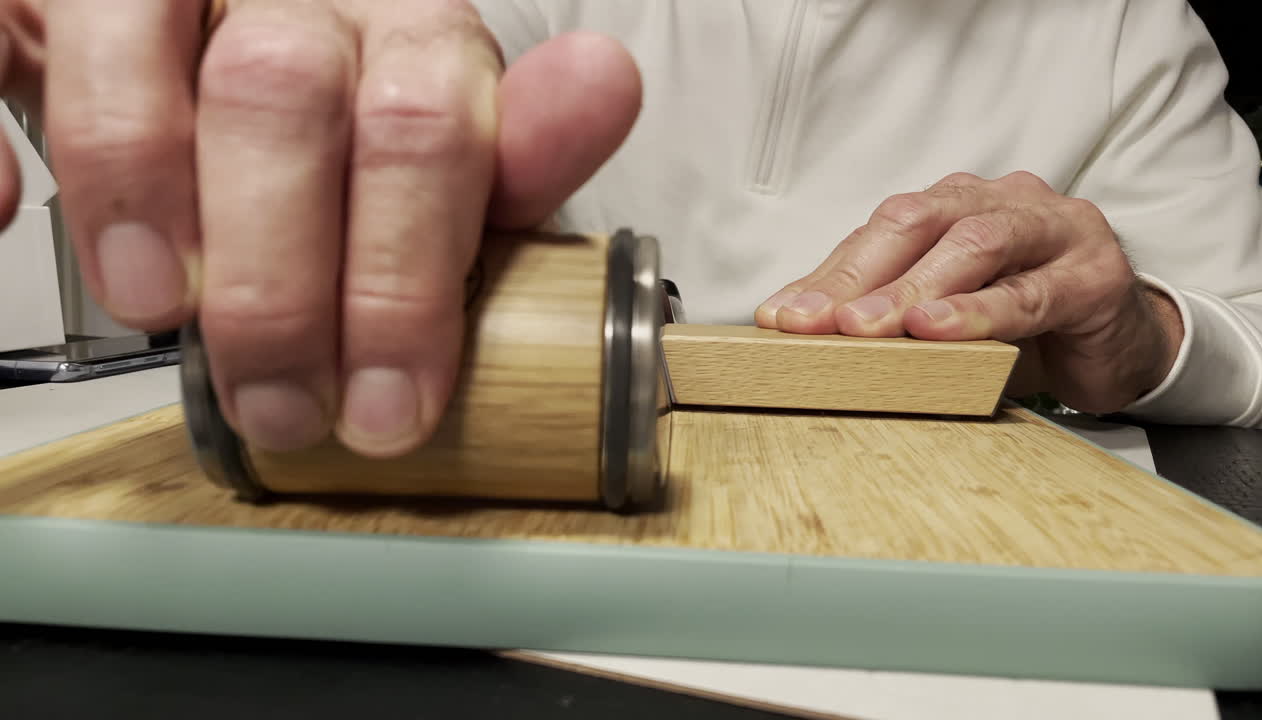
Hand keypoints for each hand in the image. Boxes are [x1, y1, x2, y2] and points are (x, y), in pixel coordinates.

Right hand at [0, 0, 640, 456]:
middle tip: (283, 405)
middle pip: (286, 102)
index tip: (392, 407)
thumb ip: (511, 144)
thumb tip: (601, 88)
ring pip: (150, 46)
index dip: (406, 282)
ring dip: (143, 192)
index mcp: (410, 26)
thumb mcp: (445, 140)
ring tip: (158, 311)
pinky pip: (9, 20)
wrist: (230, 21)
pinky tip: (8, 205)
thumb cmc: (351, 106)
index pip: (430, 127)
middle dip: (281, 284)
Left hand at [755, 171, 1184, 414]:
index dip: (828, 273)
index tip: (780, 315)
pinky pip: (1030, 293)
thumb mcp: (947, 312)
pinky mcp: (1094, 275)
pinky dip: (978, 313)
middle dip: (859, 276)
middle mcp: (1003, 202)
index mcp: (958, 204)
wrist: (1122, 344)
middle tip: (812, 322)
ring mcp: (1055, 230)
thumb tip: (798, 325)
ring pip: (973, 247)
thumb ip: (887, 308)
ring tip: (866, 327)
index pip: (881, 231)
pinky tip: (939, 331)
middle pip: (919, 224)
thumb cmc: (1025, 322)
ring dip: (912, 290)